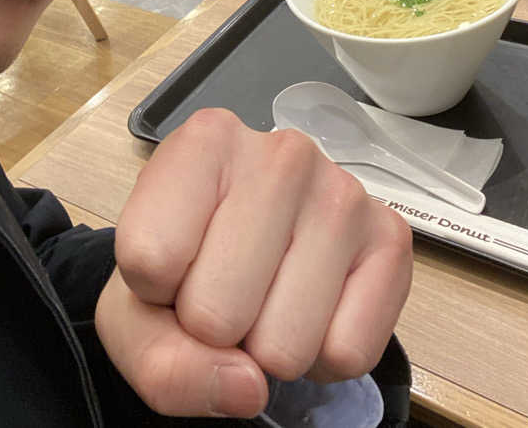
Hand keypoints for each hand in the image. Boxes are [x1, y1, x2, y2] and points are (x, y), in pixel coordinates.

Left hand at [95, 108, 411, 418]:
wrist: (244, 251)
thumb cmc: (185, 265)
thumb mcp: (136, 311)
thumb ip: (162, 362)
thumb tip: (247, 387)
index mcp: (205, 141)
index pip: (150, 259)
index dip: (154, 294)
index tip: (171, 269)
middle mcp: (283, 153)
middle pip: (216, 312)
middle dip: (214, 329)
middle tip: (224, 292)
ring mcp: (345, 193)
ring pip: (286, 344)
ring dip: (268, 347)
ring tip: (266, 298)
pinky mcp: (391, 239)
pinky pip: (348, 352)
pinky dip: (323, 355)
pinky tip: (310, 307)